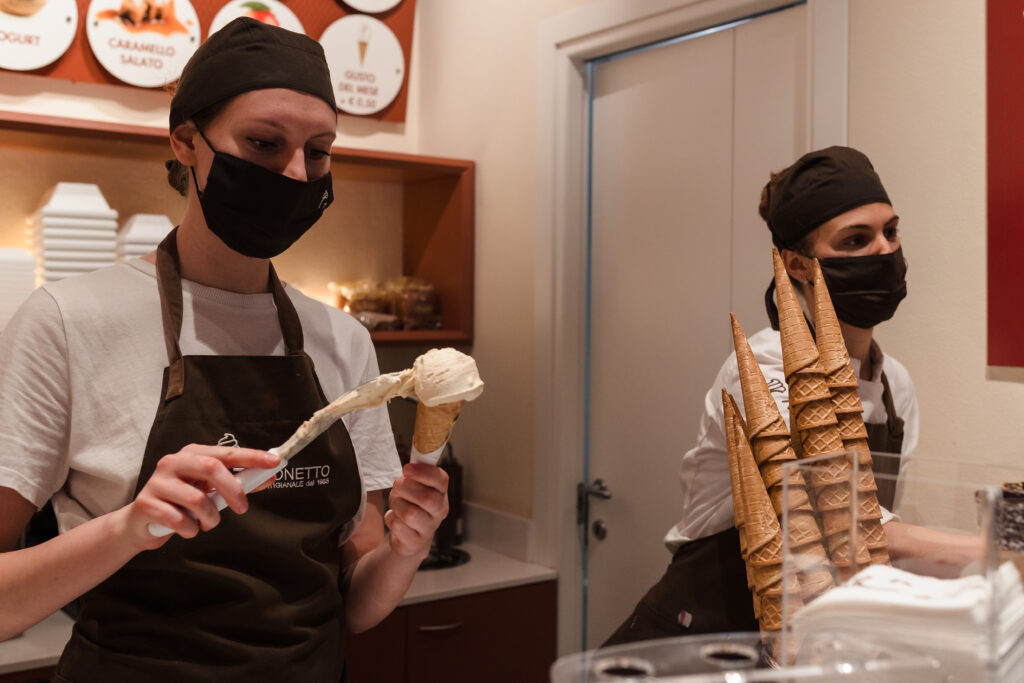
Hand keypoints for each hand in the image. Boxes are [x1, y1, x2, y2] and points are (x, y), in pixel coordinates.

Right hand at [123, 444, 279, 546]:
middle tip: (242, 509)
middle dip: (233, 490)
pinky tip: (188, 529)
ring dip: (210, 517)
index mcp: (192, 454)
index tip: (275, 461)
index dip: (252, 456)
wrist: (140, 524)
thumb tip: (270, 477)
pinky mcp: (146, 504)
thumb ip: (237, 483)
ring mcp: (158, 481)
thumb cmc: (181, 503)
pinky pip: (179, 520)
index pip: (226, 453)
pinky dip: (191, 530)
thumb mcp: (209, 490)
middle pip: (211, 468)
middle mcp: (173, 462)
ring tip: (207, 523)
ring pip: (197, 499)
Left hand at [384, 463, 448, 558]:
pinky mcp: (416, 542)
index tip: (406, 469)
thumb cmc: (410, 503)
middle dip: (405, 488)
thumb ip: (414, 473)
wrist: (408, 535)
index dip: (423, 472)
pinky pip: (399, 527)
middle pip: (426, 497)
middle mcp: (439, 510)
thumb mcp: (413, 484)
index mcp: (441, 492)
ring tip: (396, 504)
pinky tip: (395, 519)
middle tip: (397, 486)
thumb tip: (410, 465)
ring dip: (396, 504)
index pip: (441, 480)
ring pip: (410, 513)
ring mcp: (429, 528)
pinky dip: (391, 519)